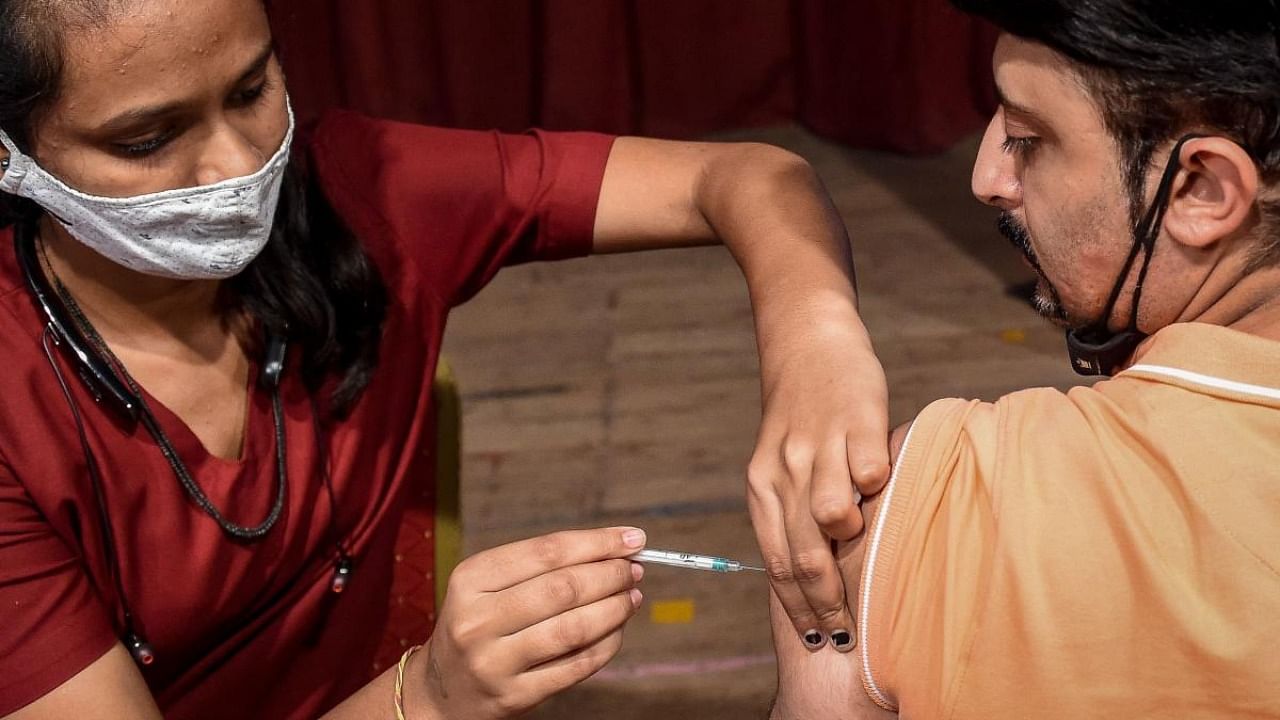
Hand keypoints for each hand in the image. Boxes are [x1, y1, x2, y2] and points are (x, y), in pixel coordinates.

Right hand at [409, 527, 646, 718]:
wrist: (441, 691)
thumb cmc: (477, 625)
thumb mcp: (487, 585)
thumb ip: (542, 566)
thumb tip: (613, 549)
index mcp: (470, 579)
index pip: (546, 552)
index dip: (596, 543)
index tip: (631, 538)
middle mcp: (477, 620)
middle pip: (563, 589)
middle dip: (610, 575)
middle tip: (633, 569)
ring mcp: (494, 662)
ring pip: (573, 629)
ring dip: (615, 609)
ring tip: (631, 597)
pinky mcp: (514, 696)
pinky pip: (575, 666)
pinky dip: (606, 645)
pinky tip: (617, 630)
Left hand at [747, 302, 889, 651]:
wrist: (808, 340)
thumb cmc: (799, 414)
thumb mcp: (779, 463)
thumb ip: (788, 509)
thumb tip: (810, 574)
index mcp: (762, 484)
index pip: (776, 560)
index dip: (797, 606)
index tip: (816, 640)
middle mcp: (785, 468)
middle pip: (804, 552)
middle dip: (826, 601)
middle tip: (847, 633)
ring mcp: (820, 443)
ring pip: (831, 514)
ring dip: (850, 539)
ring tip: (865, 544)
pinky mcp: (857, 418)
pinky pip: (869, 467)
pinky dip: (877, 485)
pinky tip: (883, 489)